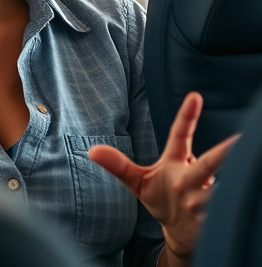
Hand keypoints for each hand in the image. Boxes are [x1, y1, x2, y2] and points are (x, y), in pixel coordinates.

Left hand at [88, 92, 237, 264]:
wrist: (182, 232)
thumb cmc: (162, 199)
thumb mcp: (138, 181)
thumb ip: (118, 165)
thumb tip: (92, 150)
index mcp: (176, 163)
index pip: (180, 136)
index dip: (187, 117)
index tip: (195, 96)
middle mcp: (193, 178)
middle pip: (209, 164)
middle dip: (222, 154)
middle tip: (237, 141)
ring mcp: (204, 199)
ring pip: (216, 191)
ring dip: (212, 194)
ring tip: (205, 198)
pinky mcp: (213, 219)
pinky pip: (219, 215)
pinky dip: (218, 215)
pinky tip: (218, 215)